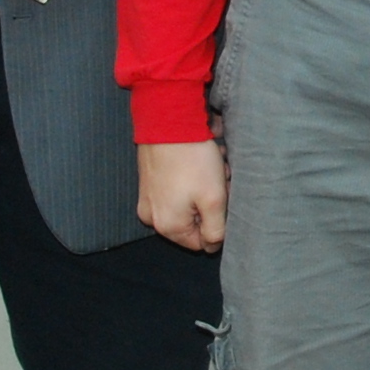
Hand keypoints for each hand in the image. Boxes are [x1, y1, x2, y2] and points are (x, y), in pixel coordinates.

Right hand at [137, 138, 229, 252]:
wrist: (166, 122)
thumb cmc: (193, 161)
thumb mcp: (214, 200)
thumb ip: (215, 231)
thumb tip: (212, 246)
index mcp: (168, 227)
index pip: (201, 242)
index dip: (218, 221)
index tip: (223, 198)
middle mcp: (152, 218)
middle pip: (194, 221)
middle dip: (210, 202)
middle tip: (220, 178)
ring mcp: (147, 199)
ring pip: (187, 204)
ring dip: (204, 188)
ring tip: (212, 166)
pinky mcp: (147, 182)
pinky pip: (175, 190)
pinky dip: (191, 178)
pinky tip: (200, 161)